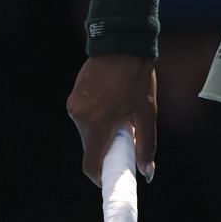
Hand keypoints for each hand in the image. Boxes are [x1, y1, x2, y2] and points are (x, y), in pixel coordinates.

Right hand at [66, 53, 158, 185]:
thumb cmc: (137, 78)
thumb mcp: (146, 113)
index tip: (111, 178)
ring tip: (120, 115)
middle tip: (125, 140)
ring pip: (87, 132)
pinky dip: (96, 118)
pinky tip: (111, 103)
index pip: (91, 165)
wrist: (122, 44)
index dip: (101, 177)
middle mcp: (80, 117)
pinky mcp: (73, 96)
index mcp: (97, 125)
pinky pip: (84, 117)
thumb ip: (146, 145)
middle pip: (90, 148)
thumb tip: (147, 172)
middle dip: (106, 150)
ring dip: (102, 132)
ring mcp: (74, 106)